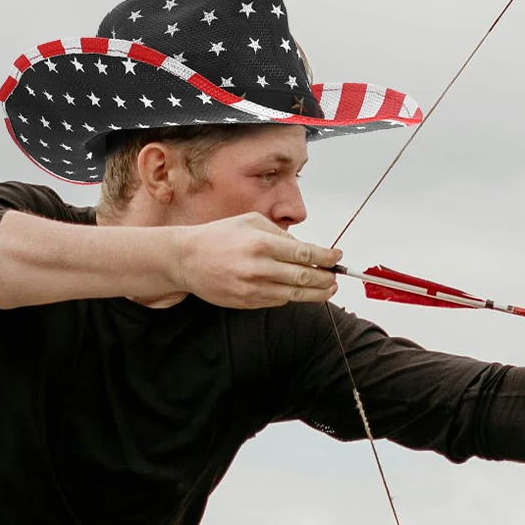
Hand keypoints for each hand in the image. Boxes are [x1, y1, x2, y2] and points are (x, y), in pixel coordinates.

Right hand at [168, 214, 340, 308]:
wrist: (187, 259)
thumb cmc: (219, 236)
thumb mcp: (249, 222)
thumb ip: (279, 234)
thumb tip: (305, 248)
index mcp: (260, 243)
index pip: (303, 253)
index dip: (325, 257)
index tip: (337, 258)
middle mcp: (258, 267)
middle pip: (303, 276)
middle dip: (325, 278)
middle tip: (336, 278)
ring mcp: (252, 288)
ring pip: (294, 294)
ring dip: (315, 293)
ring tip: (328, 289)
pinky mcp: (247, 302)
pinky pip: (277, 301)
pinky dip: (291, 296)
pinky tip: (298, 291)